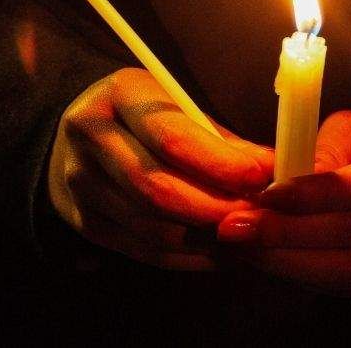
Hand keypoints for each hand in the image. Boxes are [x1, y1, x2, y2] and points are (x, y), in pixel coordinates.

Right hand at [48, 68, 273, 269]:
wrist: (85, 132)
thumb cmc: (146, 115)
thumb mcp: (180, 106)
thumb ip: (221, 140)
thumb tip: (271, 171)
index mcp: (119, 94)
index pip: (171, 137)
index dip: (220, 164)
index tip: (261, 178)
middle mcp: (90, 136)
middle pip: (156, 188)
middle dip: (215, 208)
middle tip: (258, 216)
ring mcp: (80, 182)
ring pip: (151, 226)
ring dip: (206, 239)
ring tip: (247, 237)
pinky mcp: (83, 220)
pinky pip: (143, 250)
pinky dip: (188, 257)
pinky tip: (220, 253)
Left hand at [217, 110, 350, 295]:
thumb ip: (321, 156)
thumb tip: (276, 190)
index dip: (313, 195)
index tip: (266, 195)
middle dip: (290, 233)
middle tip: (239, 227)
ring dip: (290, 261)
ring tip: (246, 247)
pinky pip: (347, 284)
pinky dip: (302, 274)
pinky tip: (268, 260)